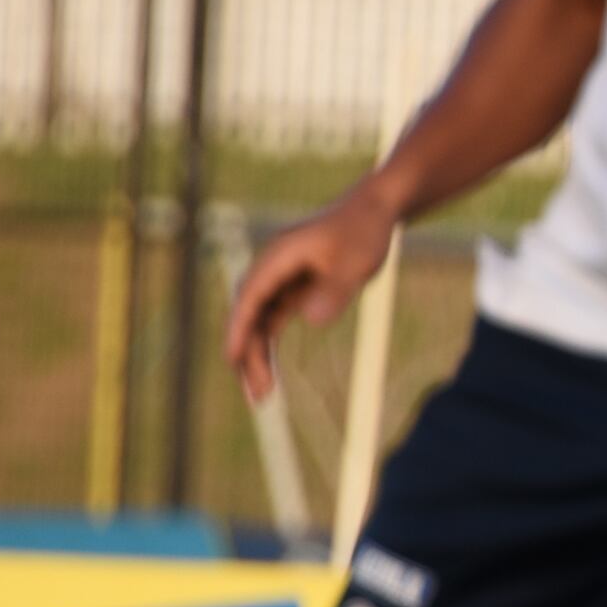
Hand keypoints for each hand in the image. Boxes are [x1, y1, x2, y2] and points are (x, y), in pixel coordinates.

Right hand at [224, 188, 401, 402]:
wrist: (375, 211)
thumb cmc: (365, 232)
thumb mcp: (357, 262)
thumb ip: (336, 290)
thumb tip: (310, 320)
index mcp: (278, 256)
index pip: (251, 297)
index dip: (239, 328)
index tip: (232, 358)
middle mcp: (271, 268)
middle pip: (248, 314)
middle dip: (247, 353)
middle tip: (258, 395)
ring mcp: (278, 279)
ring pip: (257, 322)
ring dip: (256, 355)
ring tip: (261, 395)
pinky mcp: (291, 289)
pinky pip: (271, 321)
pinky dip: (267, 344)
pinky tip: (267, 374)